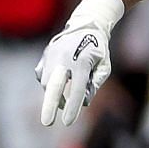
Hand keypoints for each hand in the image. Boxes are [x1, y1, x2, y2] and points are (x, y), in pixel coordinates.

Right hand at [35, 0, 121, 126]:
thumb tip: (84, 101)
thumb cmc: (98, 49)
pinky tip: (60, 80)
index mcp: (82, 62)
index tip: (68, 122)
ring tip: (64, 99)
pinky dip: (50, 83)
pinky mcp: (45, 56)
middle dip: (49, 106)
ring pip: (48, 83)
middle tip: (47, 123)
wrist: (86, 24)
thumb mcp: (104, 65)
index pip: (77, 90)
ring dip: (54, 95)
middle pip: (54, 87)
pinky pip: (43, 76)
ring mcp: (52, 56)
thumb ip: (95, 83)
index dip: (73, 107)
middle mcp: (64, 59)